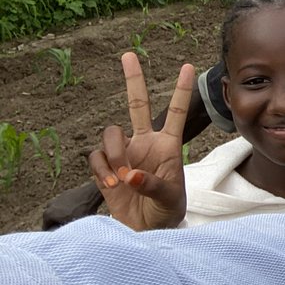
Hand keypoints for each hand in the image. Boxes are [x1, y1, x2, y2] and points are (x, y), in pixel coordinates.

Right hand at [87, 53, 193, 229]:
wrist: (146, 230)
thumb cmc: (166, 211)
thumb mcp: (169, 199)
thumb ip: (151, 184)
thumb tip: (130, 174)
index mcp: (168, 145)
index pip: (176, 112)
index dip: (180, 90)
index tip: (187, 66)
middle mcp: (145, 142)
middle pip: (137, 103)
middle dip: (133, 79)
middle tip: (129, 54)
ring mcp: (124, 153)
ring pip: (110, 134)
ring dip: (115, 154)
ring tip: (124, 179)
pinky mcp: (106, 167)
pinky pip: (96, 157)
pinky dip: (102, 171)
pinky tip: (112, 185)